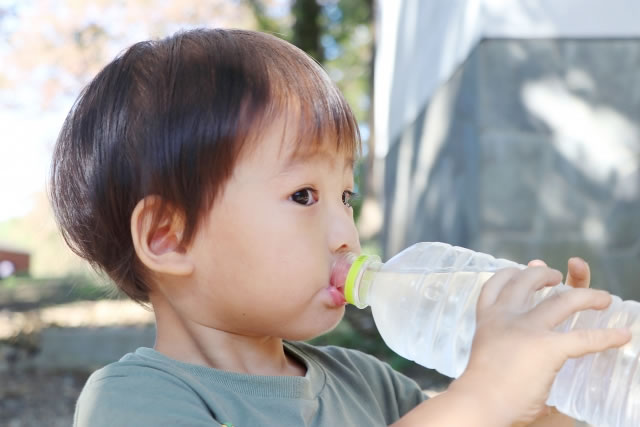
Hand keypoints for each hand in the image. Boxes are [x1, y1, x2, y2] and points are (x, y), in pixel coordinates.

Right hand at [449, 262, 630, 425]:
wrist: (480, 401)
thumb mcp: (486, 352)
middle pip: (527, 281)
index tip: (521, 269)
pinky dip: (606, 336)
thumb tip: (517, 357)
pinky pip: (585, 338)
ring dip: (586, 296)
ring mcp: (528, 329)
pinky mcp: (548, 347)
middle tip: (555, 275)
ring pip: (564, 301)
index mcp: (488, 319)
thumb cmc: (481, 389)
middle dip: (543, 273)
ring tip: (601, 298)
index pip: (495, 284)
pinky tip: (621, 335)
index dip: (509, 273)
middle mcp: (506, 316)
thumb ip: (501, 344)